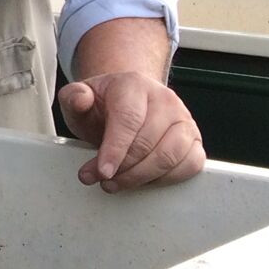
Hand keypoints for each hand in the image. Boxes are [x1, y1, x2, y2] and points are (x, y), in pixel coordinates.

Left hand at [58, 71, 205, 191]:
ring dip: (141, 176)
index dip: (115, 149)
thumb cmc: (104, 106)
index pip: (128, 119)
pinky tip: (143, 180)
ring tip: (117, 182)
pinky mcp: (195, 141)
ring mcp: (184, 120)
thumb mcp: (79, 98)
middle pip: (148, 142)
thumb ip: (73, 97)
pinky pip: (189, 165)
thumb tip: (81, 100)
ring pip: (170, 156)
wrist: (128, 104)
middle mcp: (165, 100)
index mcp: (134, 85)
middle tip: (102, 179)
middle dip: (123, 168)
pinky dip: (166, 179)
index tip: (103, 171)